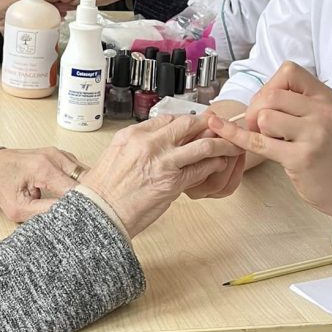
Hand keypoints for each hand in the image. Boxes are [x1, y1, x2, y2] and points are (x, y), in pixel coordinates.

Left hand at [0, 147, 83, 221]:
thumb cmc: (1, 184)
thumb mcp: (17, 208)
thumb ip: (43, 212)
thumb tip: (66, 216)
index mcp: (43, 168)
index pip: (76, 189)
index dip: (82, 205)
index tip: (83, 219)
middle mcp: (55, 157)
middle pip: (86, 180)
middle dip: (87, 198)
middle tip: (82, 215)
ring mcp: (60, 154)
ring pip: (86, 175)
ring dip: (84, 191)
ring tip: (78, 206)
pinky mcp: (62, 156)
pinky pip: (80, 171)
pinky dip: (81, 184)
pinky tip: (74, 196)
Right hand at [80, 114, 243, 237]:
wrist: (100, 212)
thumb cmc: (103, 189)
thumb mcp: (114, 154)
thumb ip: (136, 145)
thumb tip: (153, 143)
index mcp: (134, 135)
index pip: (167, 119)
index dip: (185, 120)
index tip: (194, 123)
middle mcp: (150, 144)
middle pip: (188, 124)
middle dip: (207, 124)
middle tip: (219, 126)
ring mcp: (164, 162)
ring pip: (202, 145)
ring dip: (220, 144)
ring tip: (230, 144)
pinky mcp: (173, 183)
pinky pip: (201, 169)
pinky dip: (214, 165)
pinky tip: (221, 164)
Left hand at [206, 62, 331, 216]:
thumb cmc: (330, 154)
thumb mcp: (321, 117)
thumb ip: (295, 102)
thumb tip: (258, 96)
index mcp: (325, 98)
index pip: (288, 71)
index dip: (270, 85)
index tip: (269, 103)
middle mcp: (322, 112)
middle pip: (270, 95)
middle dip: (255, 109)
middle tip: (260, 126)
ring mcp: (314, 135)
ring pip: (264, 117)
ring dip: (258, 129)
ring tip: (273, 141)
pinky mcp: (301, 158)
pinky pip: (258, 142)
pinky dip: (236, 136)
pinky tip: (221, 129)